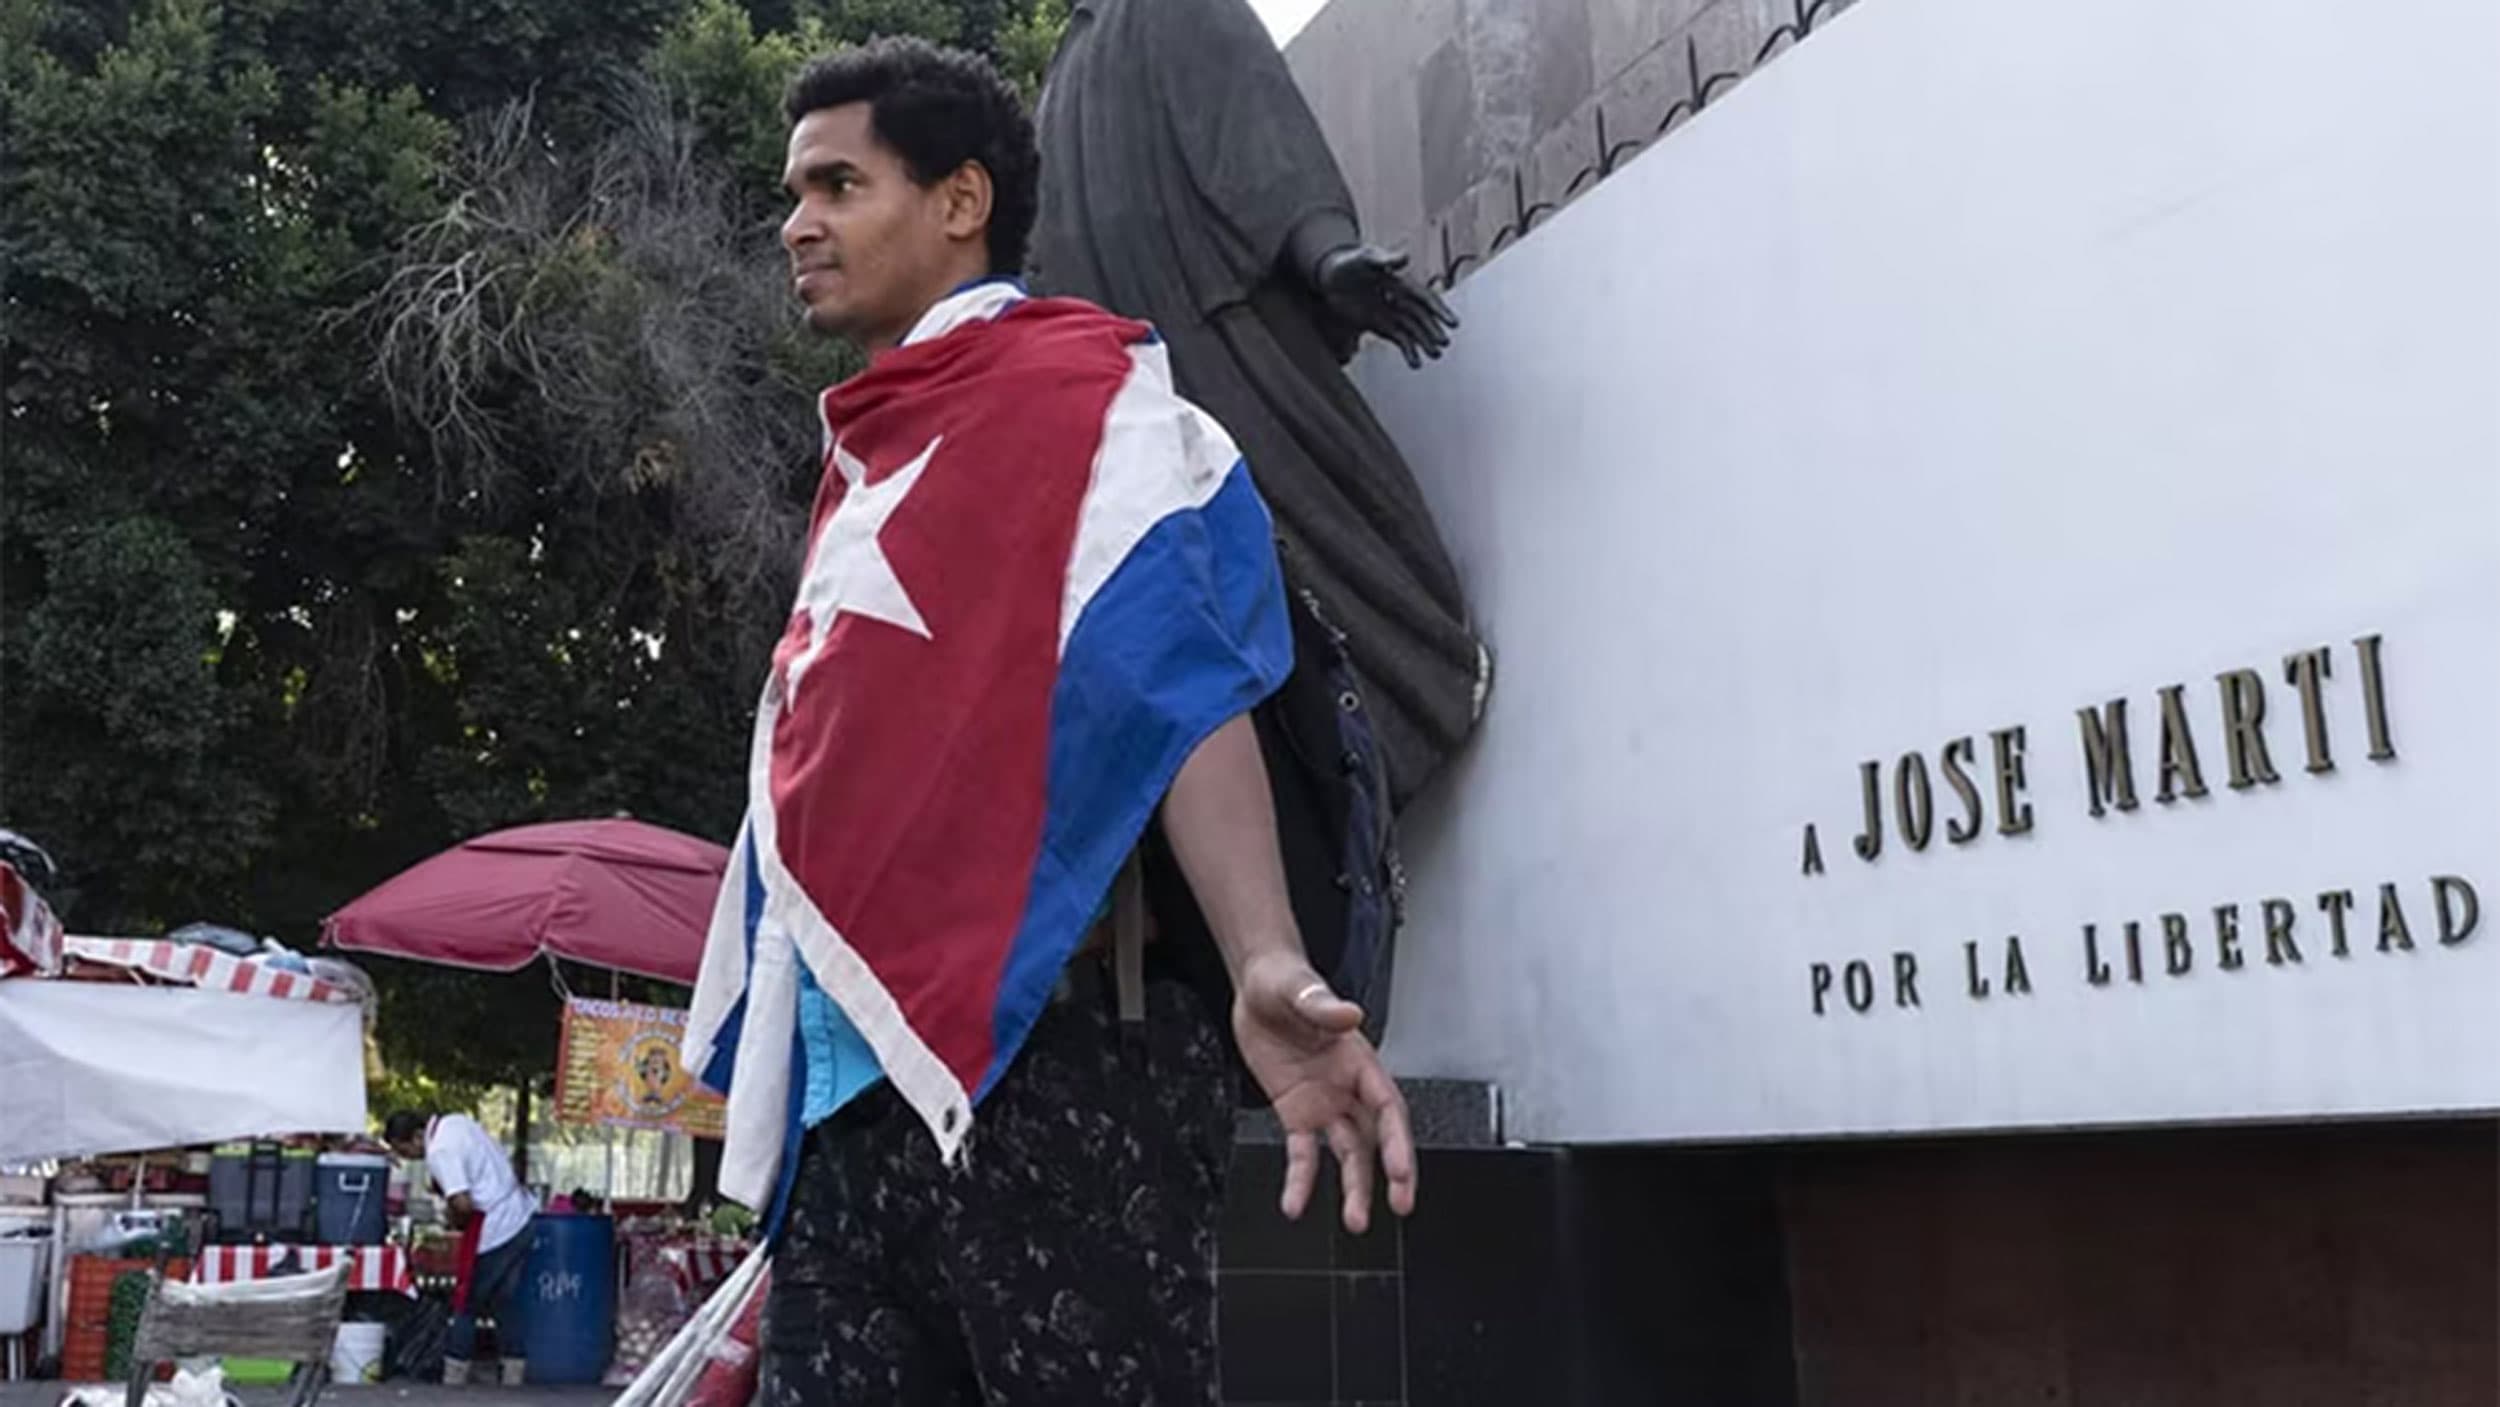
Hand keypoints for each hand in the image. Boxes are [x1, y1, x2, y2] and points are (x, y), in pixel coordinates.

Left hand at [1231, 951, 1416, 1232]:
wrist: (1256, 988)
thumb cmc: (1286, 982)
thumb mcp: (1300, 989)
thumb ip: (1323, 1006)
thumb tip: (1348, 1015)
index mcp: (1359, 1059)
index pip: (1387, 1106)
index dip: (1397, 1139)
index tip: (1400, 1169)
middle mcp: (1347, 1087)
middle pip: (1376, 1137)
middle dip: (1391, 1172)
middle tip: (1399, 1204)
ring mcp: (1324, 1103)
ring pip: (1347, 1152)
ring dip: (1353, 1187)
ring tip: (1355, 1220)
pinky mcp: (1296, 1112)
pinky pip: (1303, 1152)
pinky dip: (1301, 1179)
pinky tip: (1295, 1202)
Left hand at [1312, 244, 1459, 369]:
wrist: (1330, 276)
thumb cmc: (1349, 262)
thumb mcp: (1365, 258)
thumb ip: (1385, 259)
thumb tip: (1406, 257)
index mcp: (1402, 282)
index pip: (1425, 298)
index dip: (1439, 310)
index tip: (1452, 323)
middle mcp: (1400, 299)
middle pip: (1421, 317)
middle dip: (1433, 330)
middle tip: (1444, 343)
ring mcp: (1391, 313)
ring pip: (1413, 330)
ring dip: (1424, 342)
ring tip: (1434, 355)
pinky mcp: (1380, 325)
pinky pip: (1398, 339)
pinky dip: (1408, 351)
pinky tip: (1415, 364)